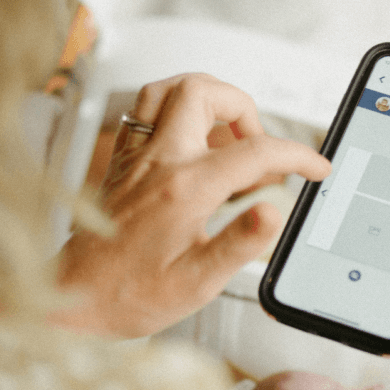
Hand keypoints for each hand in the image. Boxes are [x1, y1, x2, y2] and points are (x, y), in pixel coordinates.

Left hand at [55, 74, 330, 337]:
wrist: (74, 298)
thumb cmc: (130, 294)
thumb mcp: (198, 282)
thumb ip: (240, 243)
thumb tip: (273, 211)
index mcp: (185, 188)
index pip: (255, 152)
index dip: (296, 156)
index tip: (315, 168)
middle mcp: (158, 161)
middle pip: (204, 92)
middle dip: (245, 107)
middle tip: (258, 144)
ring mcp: (136, 157)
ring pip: (169, 90)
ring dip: (207, 99)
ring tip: (227, 133)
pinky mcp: (122, 162)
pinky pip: (145, 110)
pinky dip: (176, 111)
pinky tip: (190, 142)